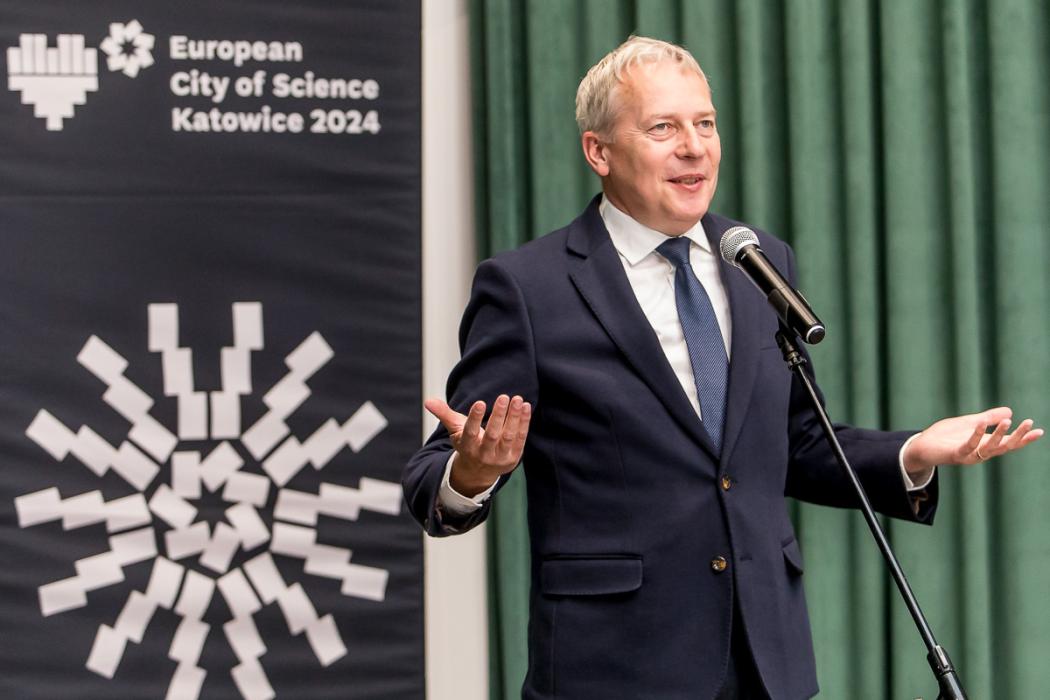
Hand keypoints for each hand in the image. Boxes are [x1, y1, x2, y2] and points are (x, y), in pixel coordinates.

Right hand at [425, 394, 531, 496]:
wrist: (479, 472)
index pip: (470, 432)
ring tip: (517, 399)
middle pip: (492, 434)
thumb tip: (428, 401)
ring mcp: (500, 457)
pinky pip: (520, 438)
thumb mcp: (455, 430)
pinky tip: (525, 407)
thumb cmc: (467, 444)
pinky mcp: (514, 457)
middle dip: (499, 416)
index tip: (480, 402)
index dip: (474, 418)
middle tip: (504, 397)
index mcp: (467, 446)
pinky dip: (524, 423)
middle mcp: (483, 453)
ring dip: (514, 418)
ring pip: (508, 436)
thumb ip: (444, 414)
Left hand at [903, 406, 1042, 477]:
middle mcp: (980, 453)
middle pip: (1004, 447)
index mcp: (985, 445)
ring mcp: (968, 455)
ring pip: (989, 448)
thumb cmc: (946, 436)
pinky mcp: (955, 454)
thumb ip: (988, 418)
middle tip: (1029, 424)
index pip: (1008, 442)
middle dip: (1018, 437)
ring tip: (1009, 421)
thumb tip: (1009, 411)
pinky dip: (976, 435)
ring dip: (1000, 435)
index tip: (1039, 430)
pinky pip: (968, 445)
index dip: (1023, 438)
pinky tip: (981, 423)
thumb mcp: (970, 422)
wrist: (922, 446)